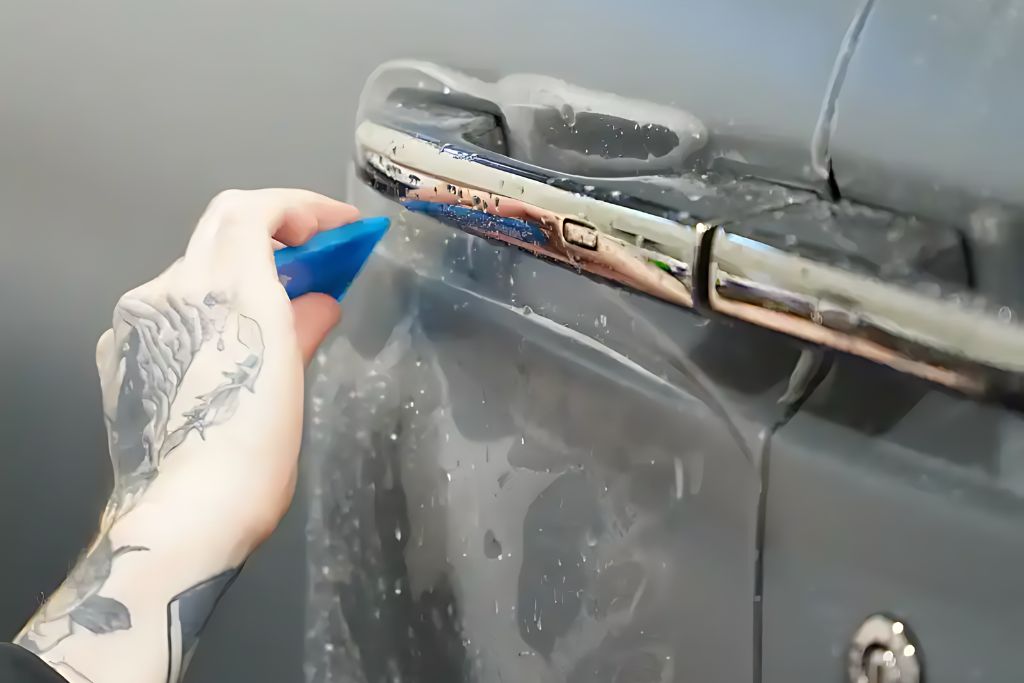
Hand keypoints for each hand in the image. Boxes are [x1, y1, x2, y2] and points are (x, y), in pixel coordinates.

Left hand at [95, 188, 358, 557]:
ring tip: (274, 304)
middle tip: (314, 248)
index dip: (303, 207)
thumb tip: (318, 303)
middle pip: (224, 223)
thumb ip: (305, 323)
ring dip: (237, 269)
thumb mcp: (291, 382)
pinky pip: (166, 306)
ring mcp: (139, 317)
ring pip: (194, 264)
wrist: (183, 514)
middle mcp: (176, 290)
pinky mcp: (118, 348)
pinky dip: (202, 306)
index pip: (257, 211)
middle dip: (275, 226)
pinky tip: (223, 343)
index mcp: (230, 292)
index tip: (338, 227)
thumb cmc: (251, 456)